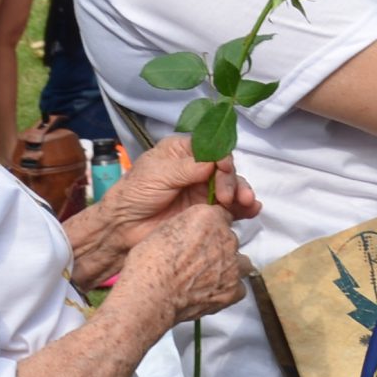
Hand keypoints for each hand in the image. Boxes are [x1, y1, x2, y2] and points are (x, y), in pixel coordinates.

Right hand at [110, 204, 247, 336]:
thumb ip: (187, 228)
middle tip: (198, 262)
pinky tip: (212, 292)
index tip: (202, 238)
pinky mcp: (233, 289)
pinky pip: (240, 287)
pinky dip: (229, 290)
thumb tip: (192, 236)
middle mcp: (225, 237)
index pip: (220, 216)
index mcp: (207, 217)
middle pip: (230, 240)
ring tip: (209, 277)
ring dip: (229, 268)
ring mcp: (232, 264)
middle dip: (218, 249)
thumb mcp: (164, 230)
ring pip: (240, 262)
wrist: (151, 293)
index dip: (210, 229)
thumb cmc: (149, 263)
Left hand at [114, 136, 260, 230]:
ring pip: (232, 188)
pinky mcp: (207, 212)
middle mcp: (198, 169)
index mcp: (183, 151)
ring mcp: (204, 191)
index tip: (223, 169)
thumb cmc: (135, 193)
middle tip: (227, 197)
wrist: (124, 228)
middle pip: (226, 168)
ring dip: (242, 193)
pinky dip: (243, 208)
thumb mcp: (158, 173)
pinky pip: (231, 208)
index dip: (222, 157)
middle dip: (232, 180)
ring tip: (247, 204)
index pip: (212, 148)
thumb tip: (215, 162)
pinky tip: (252, 210)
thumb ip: (187, 168)